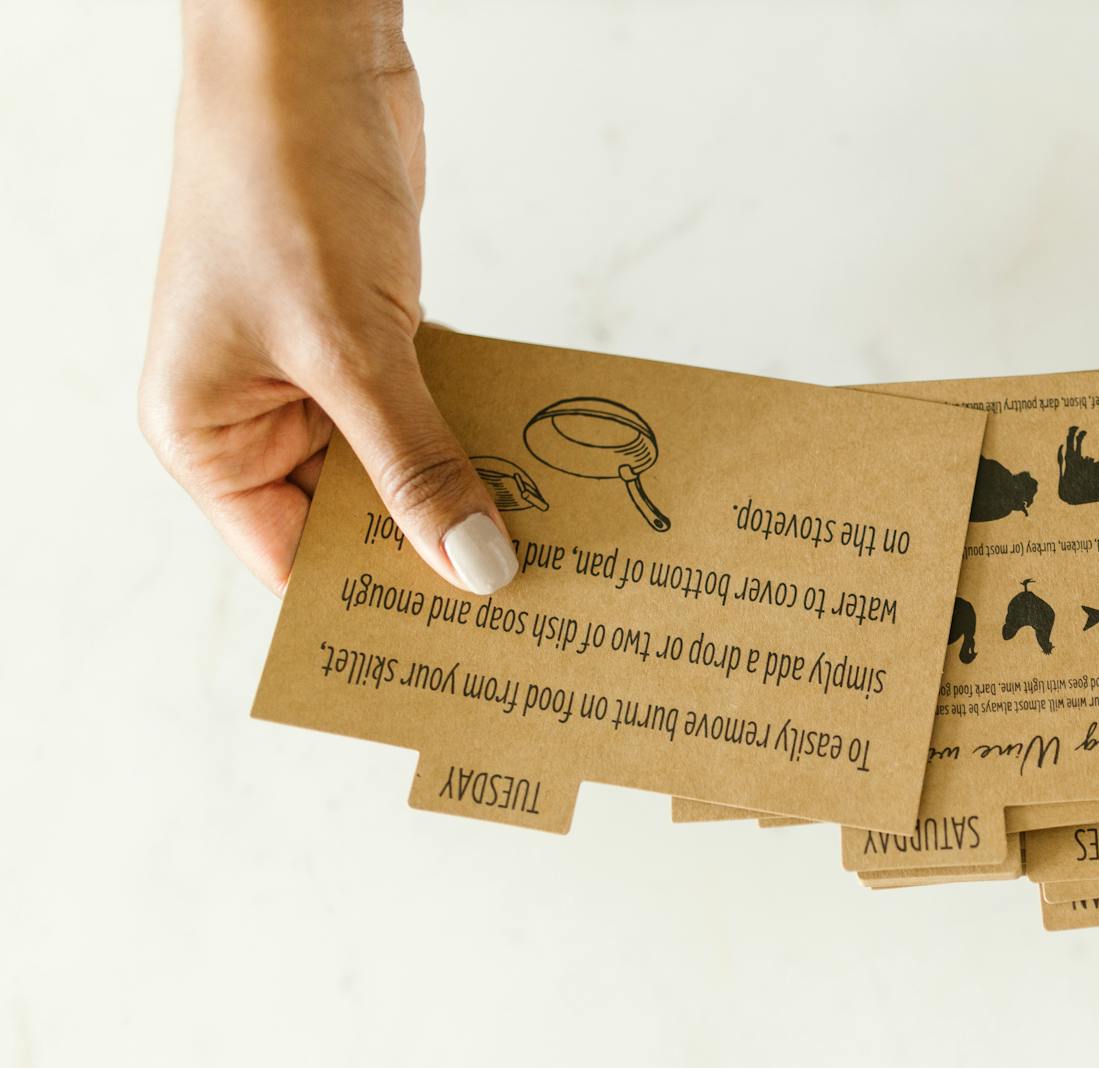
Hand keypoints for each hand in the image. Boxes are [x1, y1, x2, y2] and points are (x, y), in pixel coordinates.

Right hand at [139, 3, 514, 595]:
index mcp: (206, 438)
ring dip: (470, 490)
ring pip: (401, 465)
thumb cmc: (281, 183)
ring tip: (561, 544)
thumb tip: (479, 571)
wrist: (306, 52)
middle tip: (541, 601)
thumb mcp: (353, 348)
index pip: (296, 562)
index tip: (470, 646)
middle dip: (438, 548)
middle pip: (356, 520)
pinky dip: (475, 430)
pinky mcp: (366, 336)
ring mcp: (312, 375)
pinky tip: (544, 465)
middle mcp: (252, 417)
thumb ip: (417, 466)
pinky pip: (427, 408)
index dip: (379, 602)